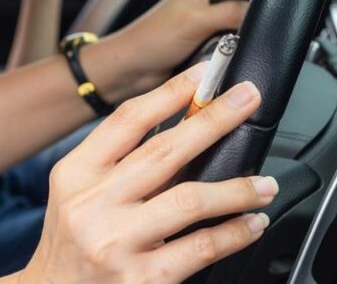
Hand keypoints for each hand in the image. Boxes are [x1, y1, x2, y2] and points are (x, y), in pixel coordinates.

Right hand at [19, 64, 275, 282]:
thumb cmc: (71, 246)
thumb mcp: (78, 195)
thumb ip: (120, 163)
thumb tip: (185, 124)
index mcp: (76, 174)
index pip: (128, 120)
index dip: (171, 92)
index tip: (204, 72)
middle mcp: (93, 205)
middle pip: (165, 150)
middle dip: (215, 119)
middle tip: (247, 99)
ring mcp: (116, 243)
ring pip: (191, 199)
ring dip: (238, 187)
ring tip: (265, 184)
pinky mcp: (142, 279)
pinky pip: (201, 247)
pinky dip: (234, 232)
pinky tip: (252, 223)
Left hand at [109, 0, 247, 92]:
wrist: (132, 69)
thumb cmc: (151, 38)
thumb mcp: (196, 20)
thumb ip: (231, 12)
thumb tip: (260, 11)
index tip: (266, 0)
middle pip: (244, 3)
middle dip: (248, 17)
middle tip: (244, 29)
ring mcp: (208, 22)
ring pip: (239, 27)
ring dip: (238, 38)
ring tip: (229, 45)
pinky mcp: (207, 43)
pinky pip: (230, 46)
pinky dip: (231, 52)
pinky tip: (226, 56)